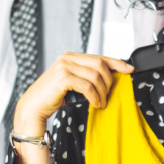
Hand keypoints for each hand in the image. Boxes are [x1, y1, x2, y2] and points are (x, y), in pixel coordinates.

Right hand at [14, 52, 134, 129]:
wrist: (34, 106)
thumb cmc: (54, 96)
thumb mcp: (73, 82)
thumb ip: (86, 76)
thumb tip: (109, 79)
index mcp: (71, 57)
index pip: (99, 57)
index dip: (116, 63)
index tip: (129, 69)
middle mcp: (68, 58)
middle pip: (100, 65)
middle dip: (109, 82)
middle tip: (108, 96)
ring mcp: (64, 66)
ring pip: (95, 76)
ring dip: (102, 92)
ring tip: (101, 103)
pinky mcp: (63, 78)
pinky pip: (88, 86)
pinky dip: (95, 96)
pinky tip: (95, 104)